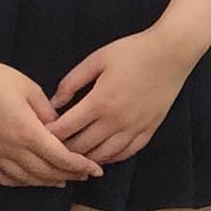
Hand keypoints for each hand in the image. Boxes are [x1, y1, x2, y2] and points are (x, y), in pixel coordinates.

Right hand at [0, 38, 99, 186]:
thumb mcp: (31, 90)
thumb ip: (49, 114)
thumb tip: (61, 130)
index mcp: (27, 132)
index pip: (61, 158)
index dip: (80, 166)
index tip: (96, 170)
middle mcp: (10, 149)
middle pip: (45, 172)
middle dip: (68, 175)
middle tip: (84, 175)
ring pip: (25, 179)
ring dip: (46, 182)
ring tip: (61, 180)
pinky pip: (1, 178)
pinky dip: (19, 183)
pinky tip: (29, 180)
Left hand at [52, 27, 202, 165]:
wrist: (172, 52)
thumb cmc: (133, 51)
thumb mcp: (96, 60)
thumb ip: (71, 82)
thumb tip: (53, 102)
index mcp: (99, 102)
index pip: (66, 129)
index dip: (49, 134)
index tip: (39, 134)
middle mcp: (116, 120)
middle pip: (81, 147)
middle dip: (62, 150)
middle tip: (51, 149)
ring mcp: (134, 128)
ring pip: (103, 155)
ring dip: (85, 159)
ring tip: (73, 156)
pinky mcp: (149, 129)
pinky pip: (126, 153)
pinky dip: (110, 158)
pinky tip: (101, 155)